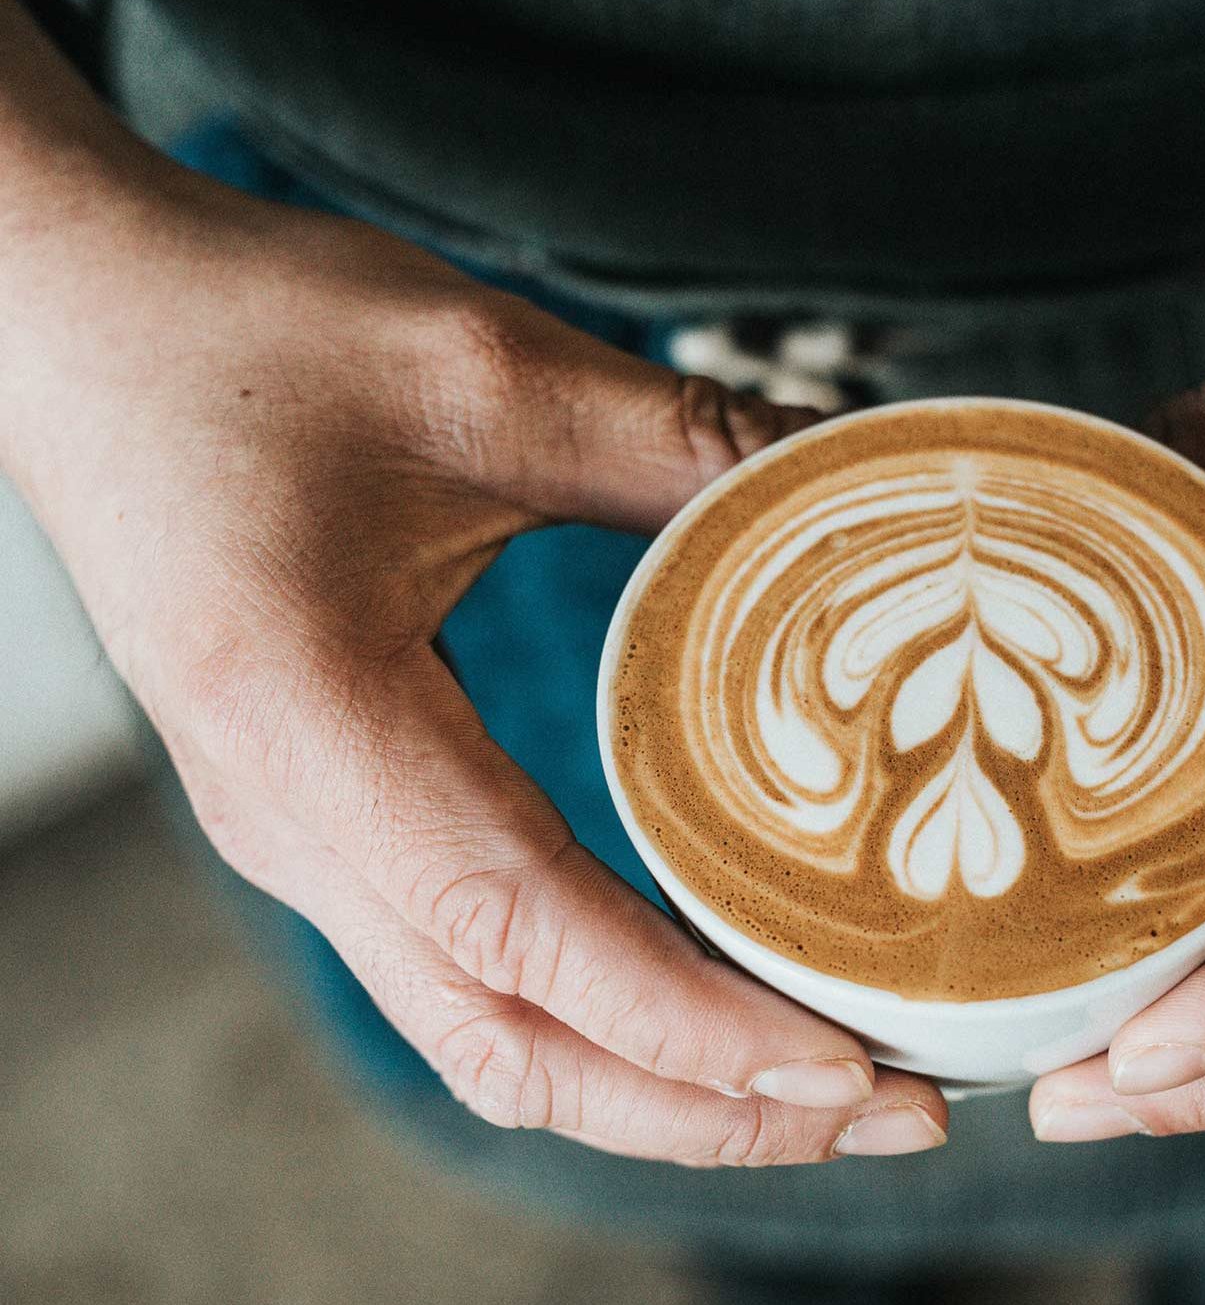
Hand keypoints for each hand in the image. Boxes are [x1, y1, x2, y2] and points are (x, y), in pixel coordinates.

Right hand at [1, 170, 948, 1163]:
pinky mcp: (327, 821)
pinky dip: (604, 1023)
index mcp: (312, 724)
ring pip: (490, 1038)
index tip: (846, 1064)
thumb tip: (858, 482)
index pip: (526, 933)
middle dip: (709, 1108)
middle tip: (893, 1111)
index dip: (692, 1024)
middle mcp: (294, 824)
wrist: (75, 323)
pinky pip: (471, 976)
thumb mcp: (483, 367)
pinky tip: (714, 1001)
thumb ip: (678, 440)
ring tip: (826, 1088)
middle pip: (514, 1046)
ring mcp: (302, 838)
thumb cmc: (244, 333)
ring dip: (661, 1089)